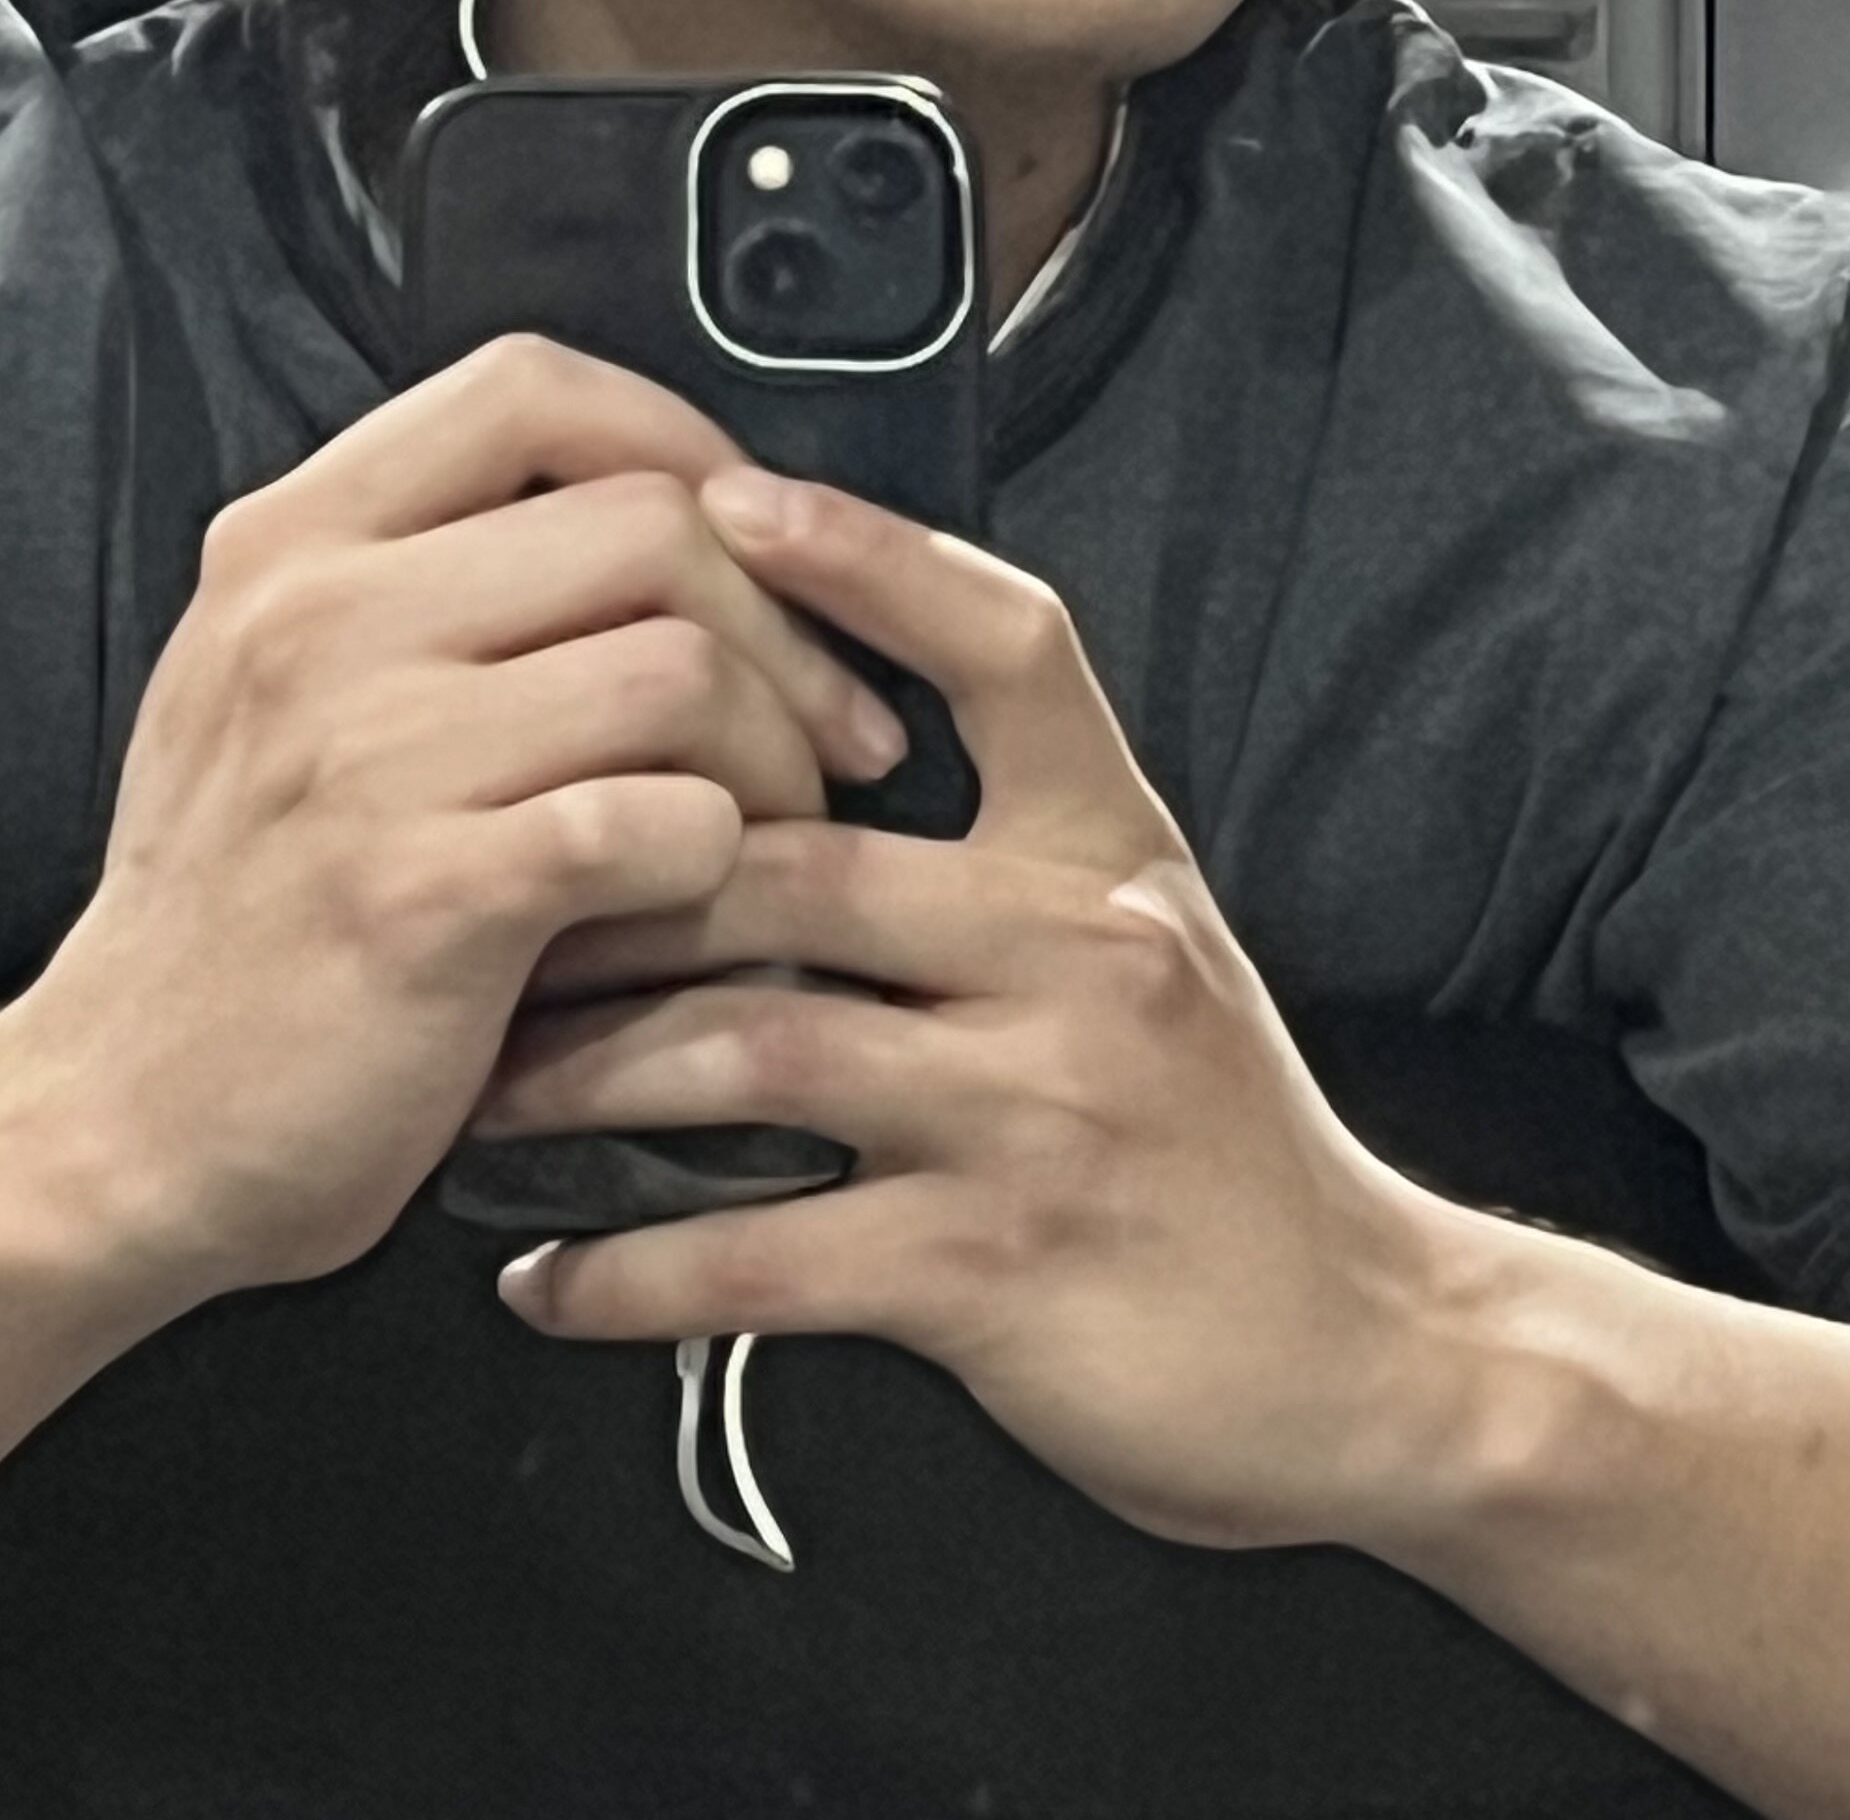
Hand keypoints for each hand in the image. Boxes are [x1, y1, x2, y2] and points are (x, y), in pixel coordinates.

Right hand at [4, 340, 909, 1302]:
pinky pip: (661, 822)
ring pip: (681, 668)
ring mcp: (369, 757)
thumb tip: (668, 513)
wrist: (105, 1128)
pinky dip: (718, 863)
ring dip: (774, 755)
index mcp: (292, 545)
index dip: (682, 440)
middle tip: (823, 726)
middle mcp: (321, 620)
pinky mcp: (427, 899)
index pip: (535, 389)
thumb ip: (422, 572)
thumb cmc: (234, 909)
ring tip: (770, 827)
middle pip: (652, 525)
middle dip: (782, 627)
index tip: (750, 537)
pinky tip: (692, 905)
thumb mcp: (269, 680)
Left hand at [476, 471, 1486, 1559]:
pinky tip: (550, 1275)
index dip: (868, 559)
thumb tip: (785, 782)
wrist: (1364, 1346)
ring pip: (758, 1048)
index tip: (726, 503)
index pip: (1004, 645)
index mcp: (1112, 850)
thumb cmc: (1222, 1144)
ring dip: (586, 1077)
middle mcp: (1087, 951)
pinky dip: (630, 1270)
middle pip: (803, 862)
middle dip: (615, 886)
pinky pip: (767, 1253)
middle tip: (487, 894)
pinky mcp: (1002, 1264)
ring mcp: (1046, 1108)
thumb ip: (1000, 856)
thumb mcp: (1146, 944)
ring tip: (485, 1092)